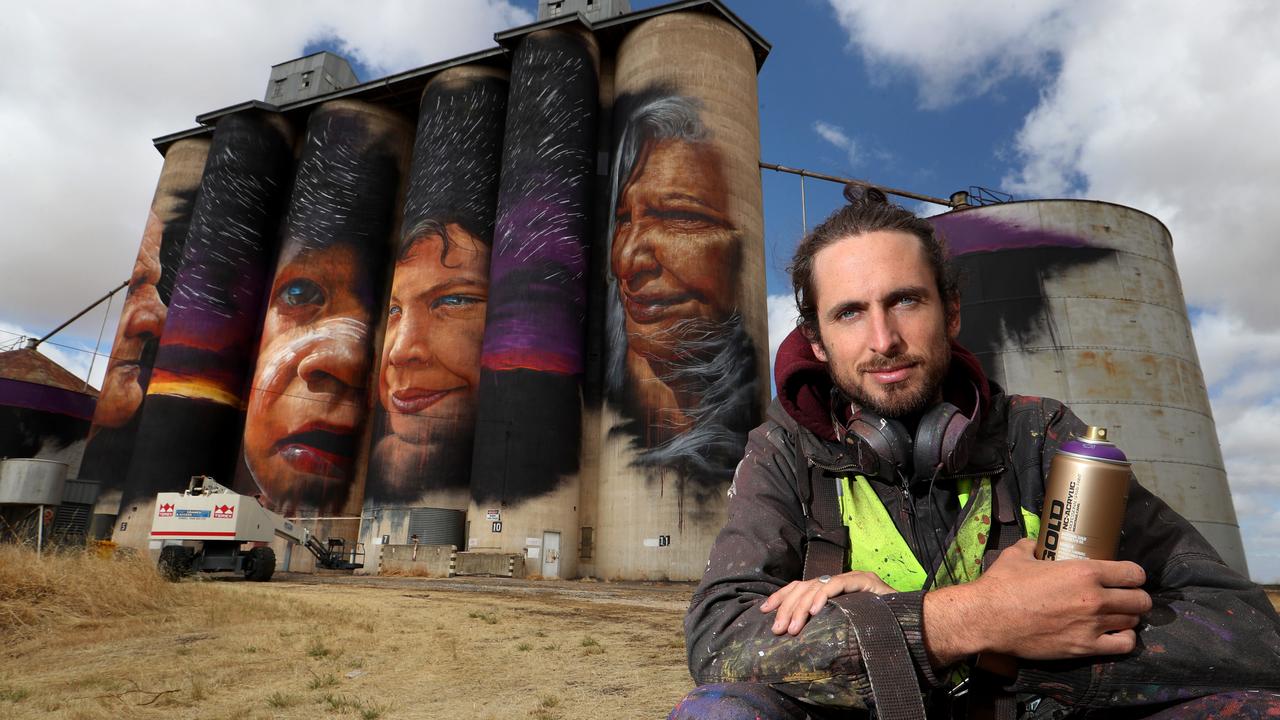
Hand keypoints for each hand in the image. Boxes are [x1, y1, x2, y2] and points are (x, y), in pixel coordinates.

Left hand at [760, 571, 895, 635]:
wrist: (914, 623)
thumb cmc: (879, 628)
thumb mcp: (844, 626)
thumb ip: (826, 624)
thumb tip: (797, 635)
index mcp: (832, 589)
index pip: (799, 586)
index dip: (781, 597)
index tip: (763, 610)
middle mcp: (840, 580)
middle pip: (804, 586)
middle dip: (786, 607)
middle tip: (778, 629)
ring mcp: (852, 578)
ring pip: (816, 586)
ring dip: (800, 607)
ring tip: (792, 627)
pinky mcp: (864, 581)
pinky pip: (838, 585)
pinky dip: (823, 596)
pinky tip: (813, 610)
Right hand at [924, 539, 1151, 666]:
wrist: (988, 617)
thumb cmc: (1002, 584)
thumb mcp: (1018, 555)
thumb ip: (1033, 547)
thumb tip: (1035, 543)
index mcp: (1084, 571)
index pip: (1132, 573)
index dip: (1134, 575)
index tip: (1129, 578)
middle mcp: (1095, 598)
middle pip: (1140, 600)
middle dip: (1137, 597)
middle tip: (1126, 598)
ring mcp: (1092, 625)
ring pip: (1133, 621)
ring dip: (1129, 618)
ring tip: (1119, 616)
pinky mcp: (1085, 647)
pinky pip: (1124, 645)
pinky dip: (1124, 639)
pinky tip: (1115, 634)